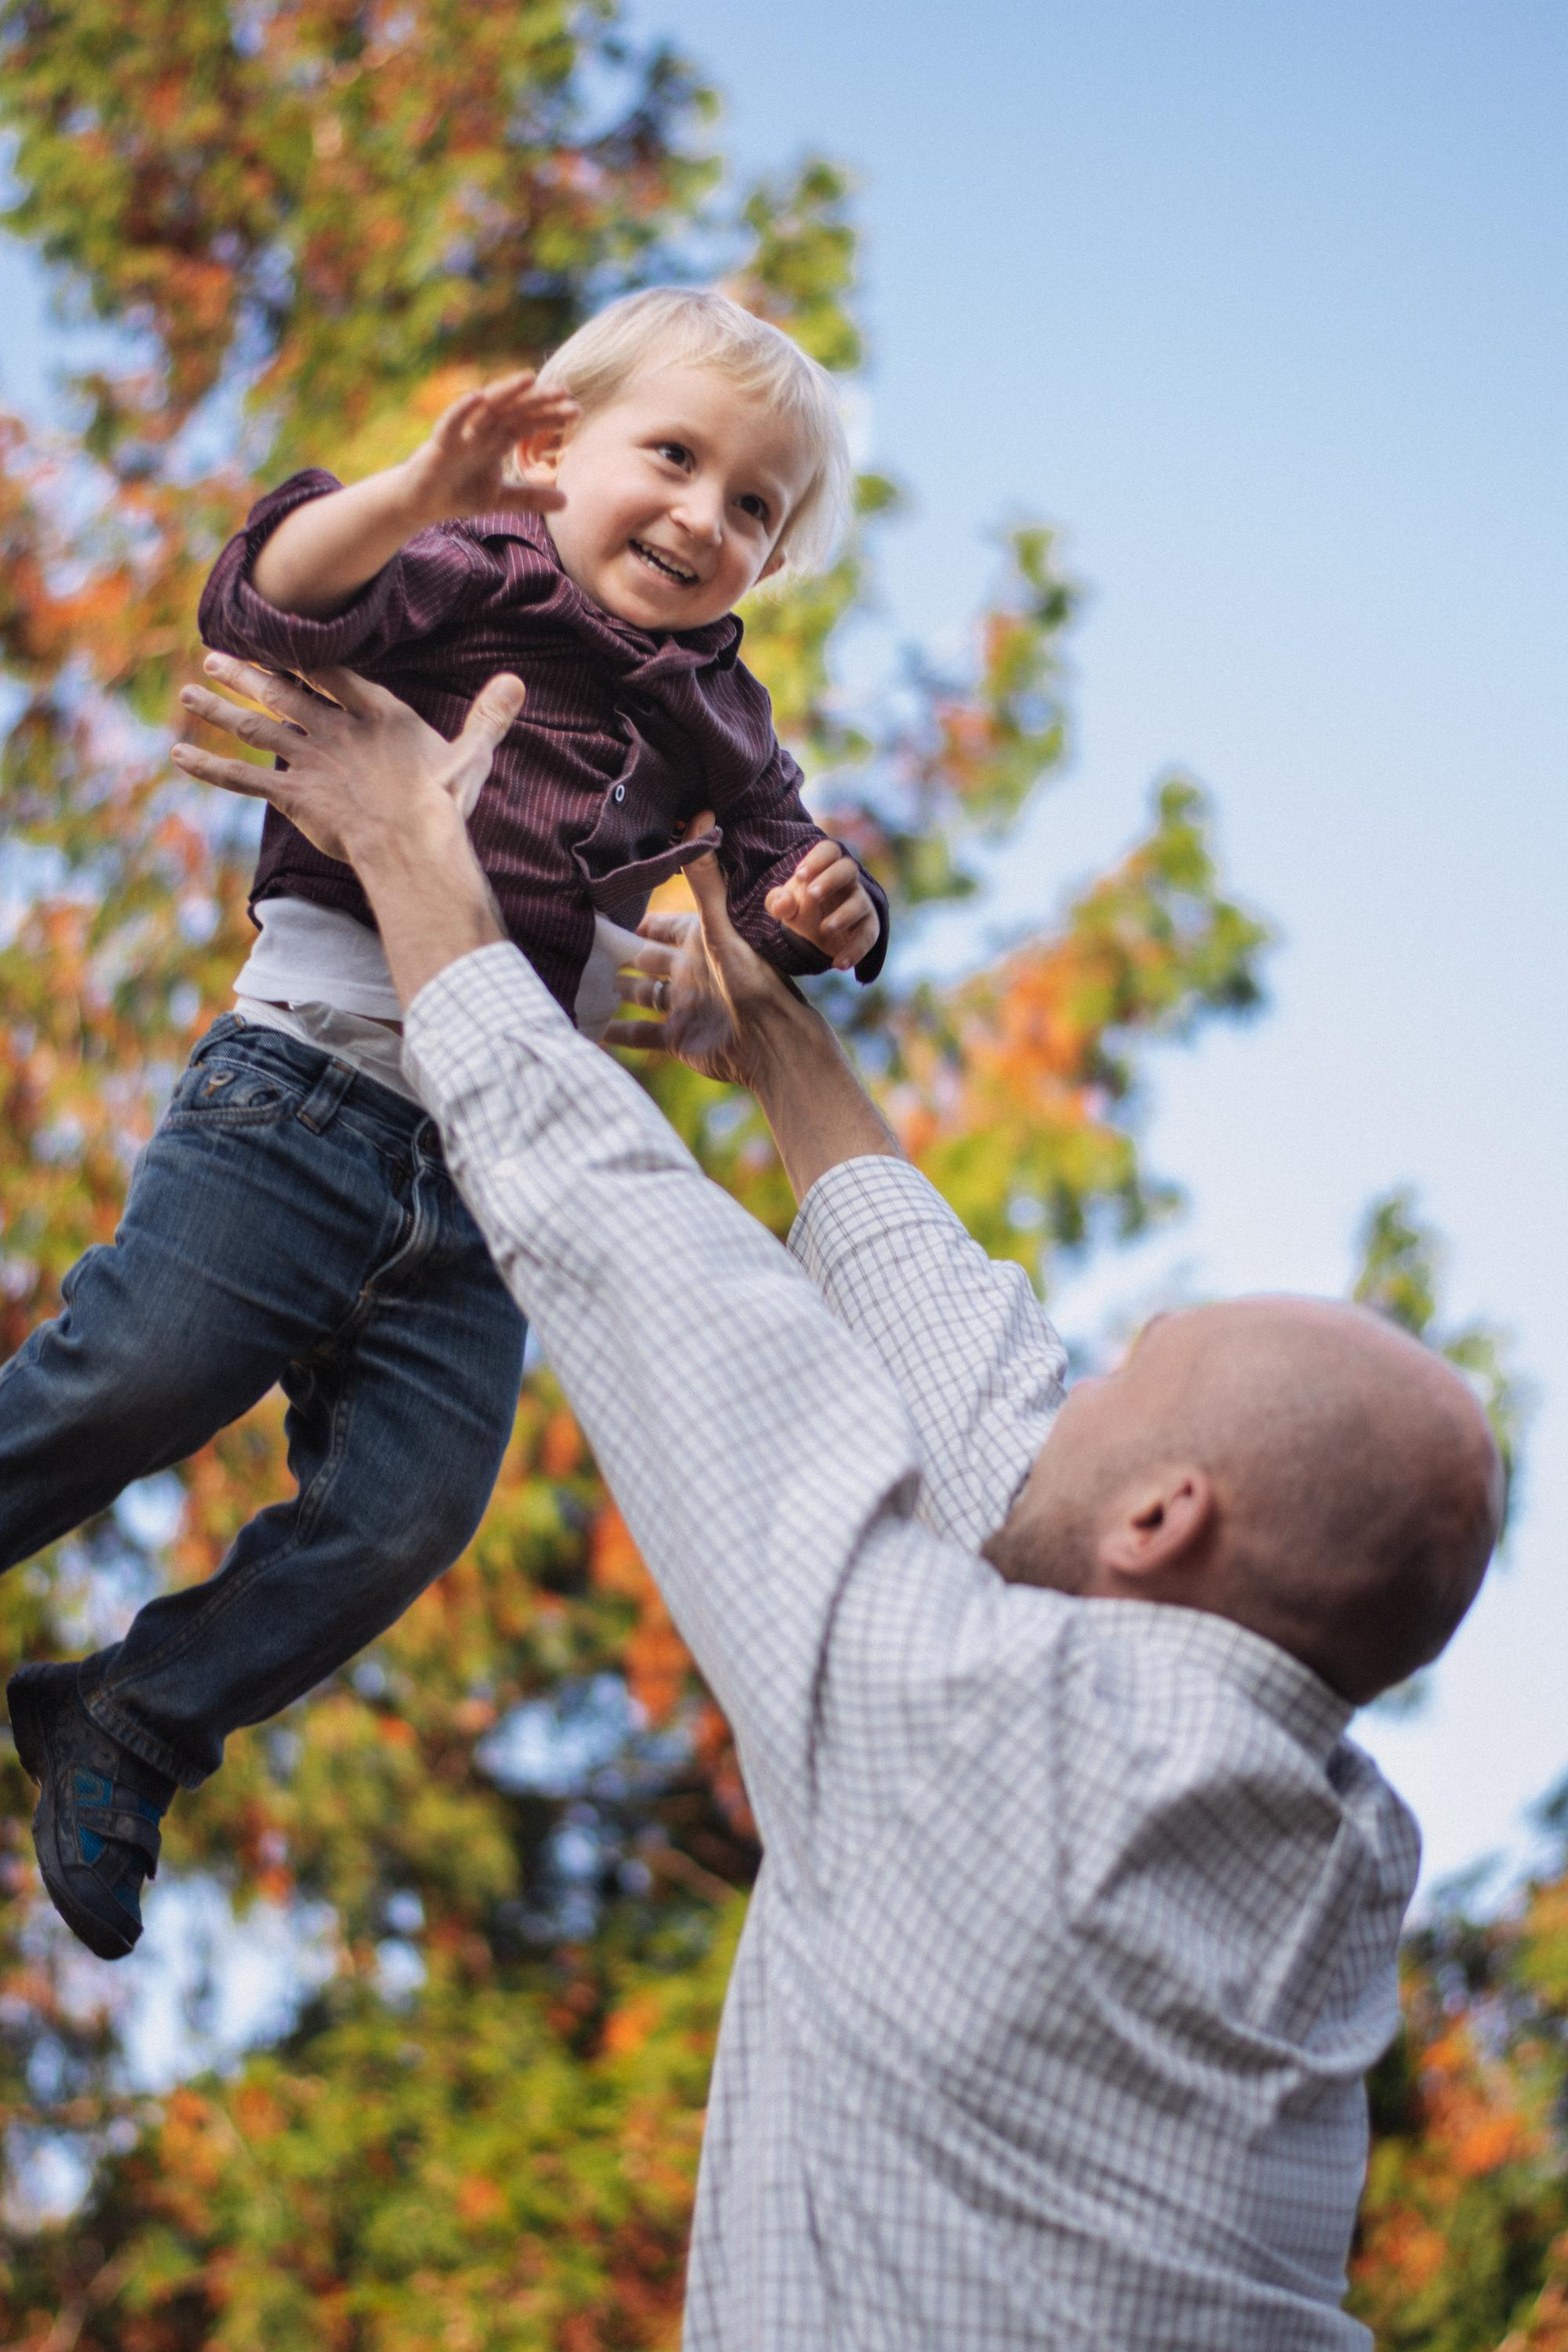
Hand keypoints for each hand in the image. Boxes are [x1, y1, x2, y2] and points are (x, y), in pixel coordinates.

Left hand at [170, 653, 525, 863]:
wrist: (415, 843)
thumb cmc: (446, 804)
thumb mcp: (473, 755)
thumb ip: (489, 716)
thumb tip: (517, 681)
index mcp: (376, 714)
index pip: (335, 674)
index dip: (307, 659)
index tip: (284, 644)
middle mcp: (336, 729)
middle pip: (284, 691)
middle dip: (249, 672)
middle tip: (217, 655)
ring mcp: (311, 760)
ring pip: (257, 726)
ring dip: (220, 707)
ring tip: (191, 691)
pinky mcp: (294, 795)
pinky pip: (244, 779)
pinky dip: (210, 767)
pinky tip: (179, 755)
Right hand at [396, 372, 578, 528]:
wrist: (422, 503)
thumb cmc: (460, 493)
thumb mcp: (502, 499)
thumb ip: (531, 497)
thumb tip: (567, 501)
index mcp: (498, 439)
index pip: (529, 422)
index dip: (551, 416)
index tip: (576, 410)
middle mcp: (482, 430)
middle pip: (514, 409)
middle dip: (538, 400)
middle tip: (565, 391)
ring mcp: (462, 433)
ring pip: (487, 408)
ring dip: (507, 392)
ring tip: (529, 378)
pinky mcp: (440, 443)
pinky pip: (451, 422)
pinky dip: (463, 409)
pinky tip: (479, 396)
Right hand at [603, 814, 804, 1089]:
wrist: (769, 1042)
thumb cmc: (751, 980)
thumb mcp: (720, 926)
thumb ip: (706, 879)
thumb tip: (702, 817)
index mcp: (701, 944)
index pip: (666, 927)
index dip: (646, 922)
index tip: (618, 913)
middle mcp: (690, 974)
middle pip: (648, 960)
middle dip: (624, 954)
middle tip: (590, 947)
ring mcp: (682, 1007)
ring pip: (642, 996)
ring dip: (619, 992)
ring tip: (586, 985)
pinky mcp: (677, 1039)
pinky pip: (641, 1034)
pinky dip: (618, 1034)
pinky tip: (593, 1030)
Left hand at [765, 838, 880, 971]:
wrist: (818, 935)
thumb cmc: (802, 909)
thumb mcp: (785, 906)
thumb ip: (778, 902)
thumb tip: (782, 904)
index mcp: (826, 867)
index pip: (828, 851)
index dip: (817, 859)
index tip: (800, 875)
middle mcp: (847, 881)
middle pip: (848, 869)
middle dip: (831, 879)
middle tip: (812, 895)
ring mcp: (860, 903)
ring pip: (859, 903)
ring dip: (843, 915)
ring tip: (824, 929)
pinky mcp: (868, 927)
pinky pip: (868, 936)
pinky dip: (855, 951)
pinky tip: (838, 964)